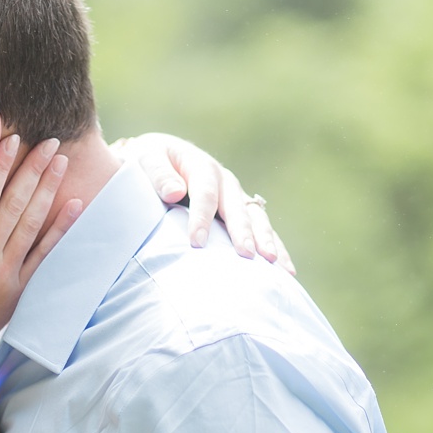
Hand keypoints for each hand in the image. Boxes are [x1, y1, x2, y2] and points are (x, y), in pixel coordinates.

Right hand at [0, 135, 81, 363]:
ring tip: (61, 161)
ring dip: (48, 189)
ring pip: (32, 223)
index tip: (13, 140)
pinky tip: (72, 204)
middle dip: (33, 170)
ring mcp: (6, 274)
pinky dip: (60, 228)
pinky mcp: (19, 288)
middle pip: (14, 204)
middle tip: (50, 142)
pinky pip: (44, 253)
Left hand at [113, 132, 295, 274]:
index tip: (196, 242)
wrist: (158, 160)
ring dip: (265, 239)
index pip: (204, 192)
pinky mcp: (241, 212)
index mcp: (200, 165)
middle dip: (241, 231)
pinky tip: (286, 272)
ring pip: (256, 217)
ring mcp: (236, 196)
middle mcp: (224, 180)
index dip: (201, 217)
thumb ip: (158, 174)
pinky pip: (262, 230)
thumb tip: (174, 192)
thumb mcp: (146, 160)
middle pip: (236, 206)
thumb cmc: (146, 163)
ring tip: (272, 263)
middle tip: (245, 254)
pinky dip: (276, 248)